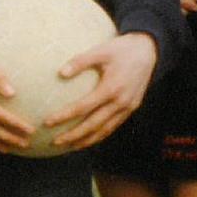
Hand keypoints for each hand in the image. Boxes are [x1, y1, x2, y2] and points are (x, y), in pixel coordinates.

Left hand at [46, 32, 159, 150]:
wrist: (148, 51)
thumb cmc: (121, 49)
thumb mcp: (101, 50)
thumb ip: (80, 61)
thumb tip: (60, 73)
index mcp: (111, 88)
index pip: (83, 107)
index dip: (65, 116)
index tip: (47, 122)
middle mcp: (121, 102)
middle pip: (93, 125)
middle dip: (73, 136)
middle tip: (54, 142)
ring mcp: (128, 107)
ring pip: (105, 130)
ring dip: (86, 141)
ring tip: (69, 147)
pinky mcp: (131, 108)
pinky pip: (114, 126)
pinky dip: (100, 135)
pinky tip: (87, 138)